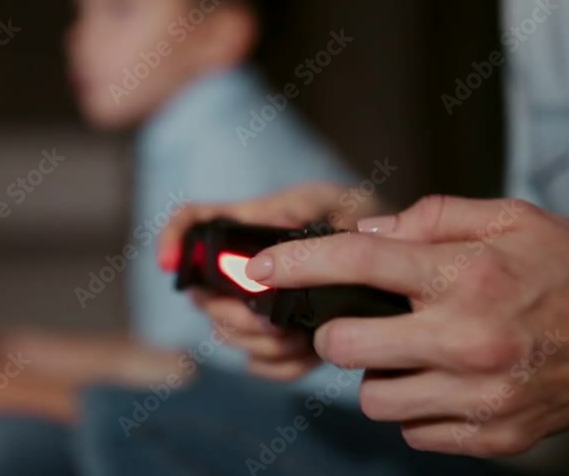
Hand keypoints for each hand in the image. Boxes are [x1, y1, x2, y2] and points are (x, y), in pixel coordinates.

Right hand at [160, 181, 385, 379]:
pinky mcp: (285, 338)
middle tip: (269, 320)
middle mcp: (247, 268)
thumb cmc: (363, 215)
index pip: (192, 221)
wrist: (398, 251)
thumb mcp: (338, 202)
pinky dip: (278, 366)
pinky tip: (303, 352)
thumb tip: (269, 238)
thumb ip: (303, 214)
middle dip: (228, 315)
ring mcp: (261, 306)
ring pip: (229, 334)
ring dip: (257, 343)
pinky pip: (262, 364)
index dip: (172, 238)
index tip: (170, 263)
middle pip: (205, 296)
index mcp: (252, 224)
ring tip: (295, 336)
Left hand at [242, 195, 568, 455]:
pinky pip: (416, 433)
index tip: (261, 271)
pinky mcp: (496, 436)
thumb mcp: (509, 218)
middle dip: (336, 331)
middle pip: (347, 346)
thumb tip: (368, 233)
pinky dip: (416, 409)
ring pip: (375, 400)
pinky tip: (444, 382)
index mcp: (467, 275)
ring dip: (377, 374)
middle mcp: (469, 338)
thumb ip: (431, 220)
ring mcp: (482, 395)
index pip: (359, 264)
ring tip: (412, 353)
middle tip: (358, 322)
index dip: (298, 264)